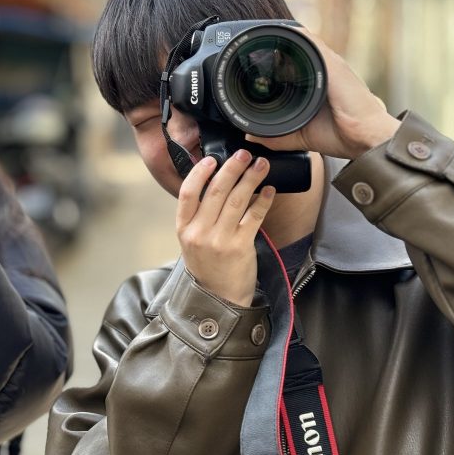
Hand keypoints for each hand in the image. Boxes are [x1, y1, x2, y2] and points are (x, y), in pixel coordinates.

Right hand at [176, 150, 274, 305]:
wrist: (218, 300)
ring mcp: (220, 240)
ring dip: (251, 179)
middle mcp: (199, 233)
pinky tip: (269, 190)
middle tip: (245, 154)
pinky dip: (263, 201)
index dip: (199, 173)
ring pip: (237, 200)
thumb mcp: (192, 241)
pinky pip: (254, 217)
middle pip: (216, 192)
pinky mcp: (241, 247)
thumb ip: (199, 216)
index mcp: (184, 229)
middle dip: (232, 168)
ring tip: (261, 165)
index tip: (212, 159)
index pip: (188, 193)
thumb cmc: (207, 267)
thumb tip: (215, 184)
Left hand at [246, 29, 400, 160]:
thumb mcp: (299, 134)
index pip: (293, 63)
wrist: (365, 138)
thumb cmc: (340, 134)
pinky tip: (279, 31)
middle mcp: (323, 69)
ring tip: (261, 35)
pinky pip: (312, 42)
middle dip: (275, 44)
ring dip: (282, 36)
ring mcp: (329, 64)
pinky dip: (295, 34)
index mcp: (316, 82)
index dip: (275, 59)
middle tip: (252, 47)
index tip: (255, 60)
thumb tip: (251, 134)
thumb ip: (276, 135)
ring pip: (302, 40)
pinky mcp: (333, 64)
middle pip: (296, 47)